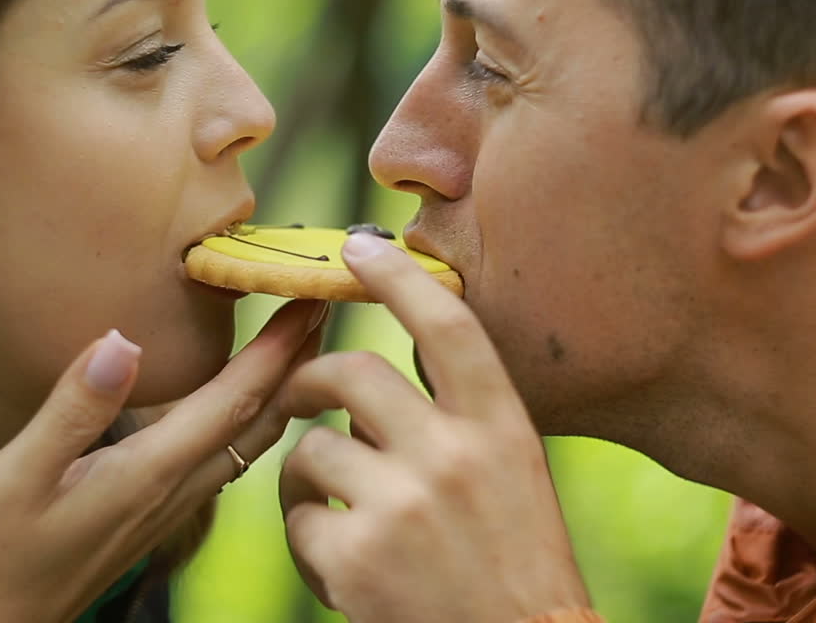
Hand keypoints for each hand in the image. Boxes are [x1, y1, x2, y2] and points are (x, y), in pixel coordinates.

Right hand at [0, 298, 326, 622]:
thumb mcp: (15, 475)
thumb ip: (73, 410)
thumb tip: (124, 341)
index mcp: (149, 473)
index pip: (235, 400)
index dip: (278, 347)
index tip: (311, 297)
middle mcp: (172, 491)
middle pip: (258, 419)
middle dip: (297, 360)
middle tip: (322, 303)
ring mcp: (166, 507)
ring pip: (247, 442)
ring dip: (278, 389)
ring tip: (296, 342)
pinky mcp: (152, 516)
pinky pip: (222, 458)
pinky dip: (248, 418)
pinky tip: (240, 403)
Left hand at [279, 234, 589, 622]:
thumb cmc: (517, 568)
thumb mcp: (515, 479)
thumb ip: (459, 425)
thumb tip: (376, 389)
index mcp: (504, 430)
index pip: (448, 327)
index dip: (399, 279)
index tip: (360, 248)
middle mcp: (454, 457)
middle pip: (353, 373)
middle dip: (310, 379)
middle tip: (298, 396)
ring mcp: (402, 507)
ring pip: (312, 450)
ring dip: (309, 475)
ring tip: (335, 510)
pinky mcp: (355, 560)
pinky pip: (299, 519)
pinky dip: (310, 539)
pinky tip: (343, 568)